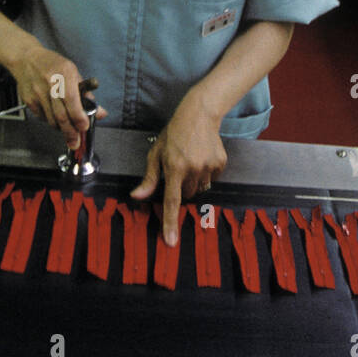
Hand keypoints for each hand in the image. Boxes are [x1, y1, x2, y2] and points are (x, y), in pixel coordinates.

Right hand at [4, 42, 105, 148]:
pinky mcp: (29, 101)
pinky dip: (51, 121)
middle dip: (70, 133)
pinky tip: (55, 118)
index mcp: (64, 75)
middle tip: (76, 142)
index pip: (72, 101)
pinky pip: (43, 118)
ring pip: (52, 120)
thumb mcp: (73, 73)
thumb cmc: (52, 65)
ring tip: (68, 131)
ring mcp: (38, 94)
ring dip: (62, 129)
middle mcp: (50, 85)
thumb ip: (86, 94)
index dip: (78, 117)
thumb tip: (100, 113)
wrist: (26, 59)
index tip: (84, 127)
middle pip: (61, 116)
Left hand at [131, 92, 225, 245]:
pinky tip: (202, 157)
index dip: (170, 223)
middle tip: (179, 170)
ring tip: (191, 161)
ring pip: (200, 189)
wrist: (199, 114)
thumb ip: (149, 178)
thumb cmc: (173, 133)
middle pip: (187, 195)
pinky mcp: (221, 163)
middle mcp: (193, 169)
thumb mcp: (156, 153)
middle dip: (181, 188)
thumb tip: (137, 196)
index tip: (171, 242)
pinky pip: (213, 179)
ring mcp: (209, 166)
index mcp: (174, 168)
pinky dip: (207, 173)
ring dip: (194, 182)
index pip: (171, 201)